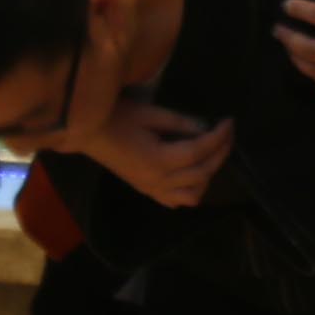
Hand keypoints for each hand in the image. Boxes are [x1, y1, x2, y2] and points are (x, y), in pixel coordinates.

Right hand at [77, 101, 236, 210]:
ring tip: (210, 153)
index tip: (230, 121)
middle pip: (201, 173)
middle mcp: (158, 180)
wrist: (85, 131)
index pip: (199, 151)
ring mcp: (151, 188)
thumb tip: (207, 127)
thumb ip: (180, 122)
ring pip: (192, 195)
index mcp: (159, 160)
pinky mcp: (145, 190)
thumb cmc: (115, 117)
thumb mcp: (150, 113)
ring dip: (207, 176)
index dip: (219, 137)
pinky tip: (191, 173)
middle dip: (220, 153)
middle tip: (227, 133)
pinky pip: (175, 200)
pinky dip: (190, 190)